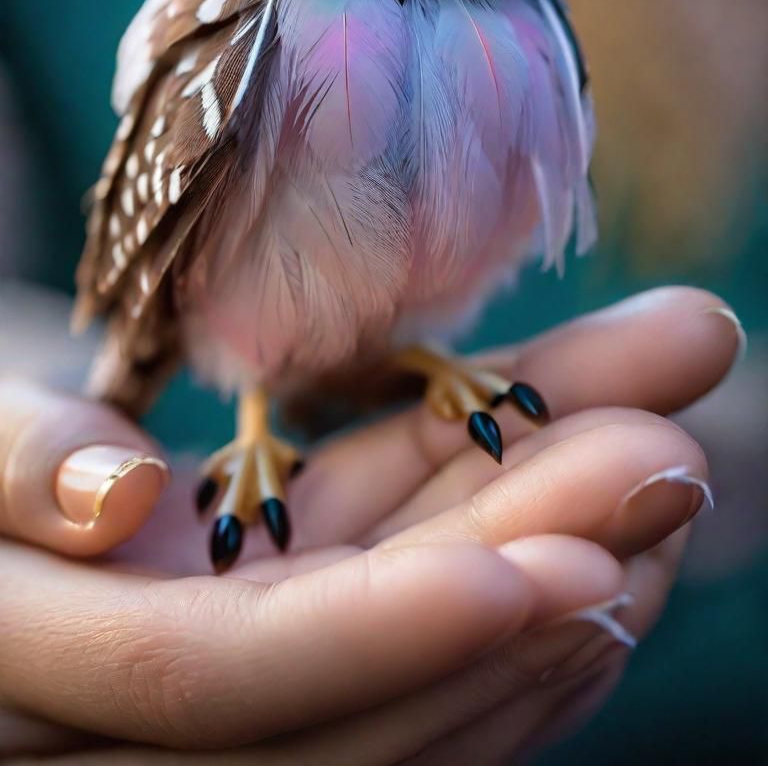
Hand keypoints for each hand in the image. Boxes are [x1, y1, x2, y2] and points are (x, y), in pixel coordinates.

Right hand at [0, 287, 740, 761]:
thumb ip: (5, 468)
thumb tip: (122, 498)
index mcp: (43, 671)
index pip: (216, 677)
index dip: (386, 632)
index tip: (565, 561)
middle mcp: (142, 727)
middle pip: (355, 690)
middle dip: (522, 578)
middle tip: (669, 457)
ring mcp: (222, 697)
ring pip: (402, 676)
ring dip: (546, 570)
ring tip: (665, 454)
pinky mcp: (274, 650)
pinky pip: (397, 646)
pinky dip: (502, 579)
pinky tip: (600, 505)